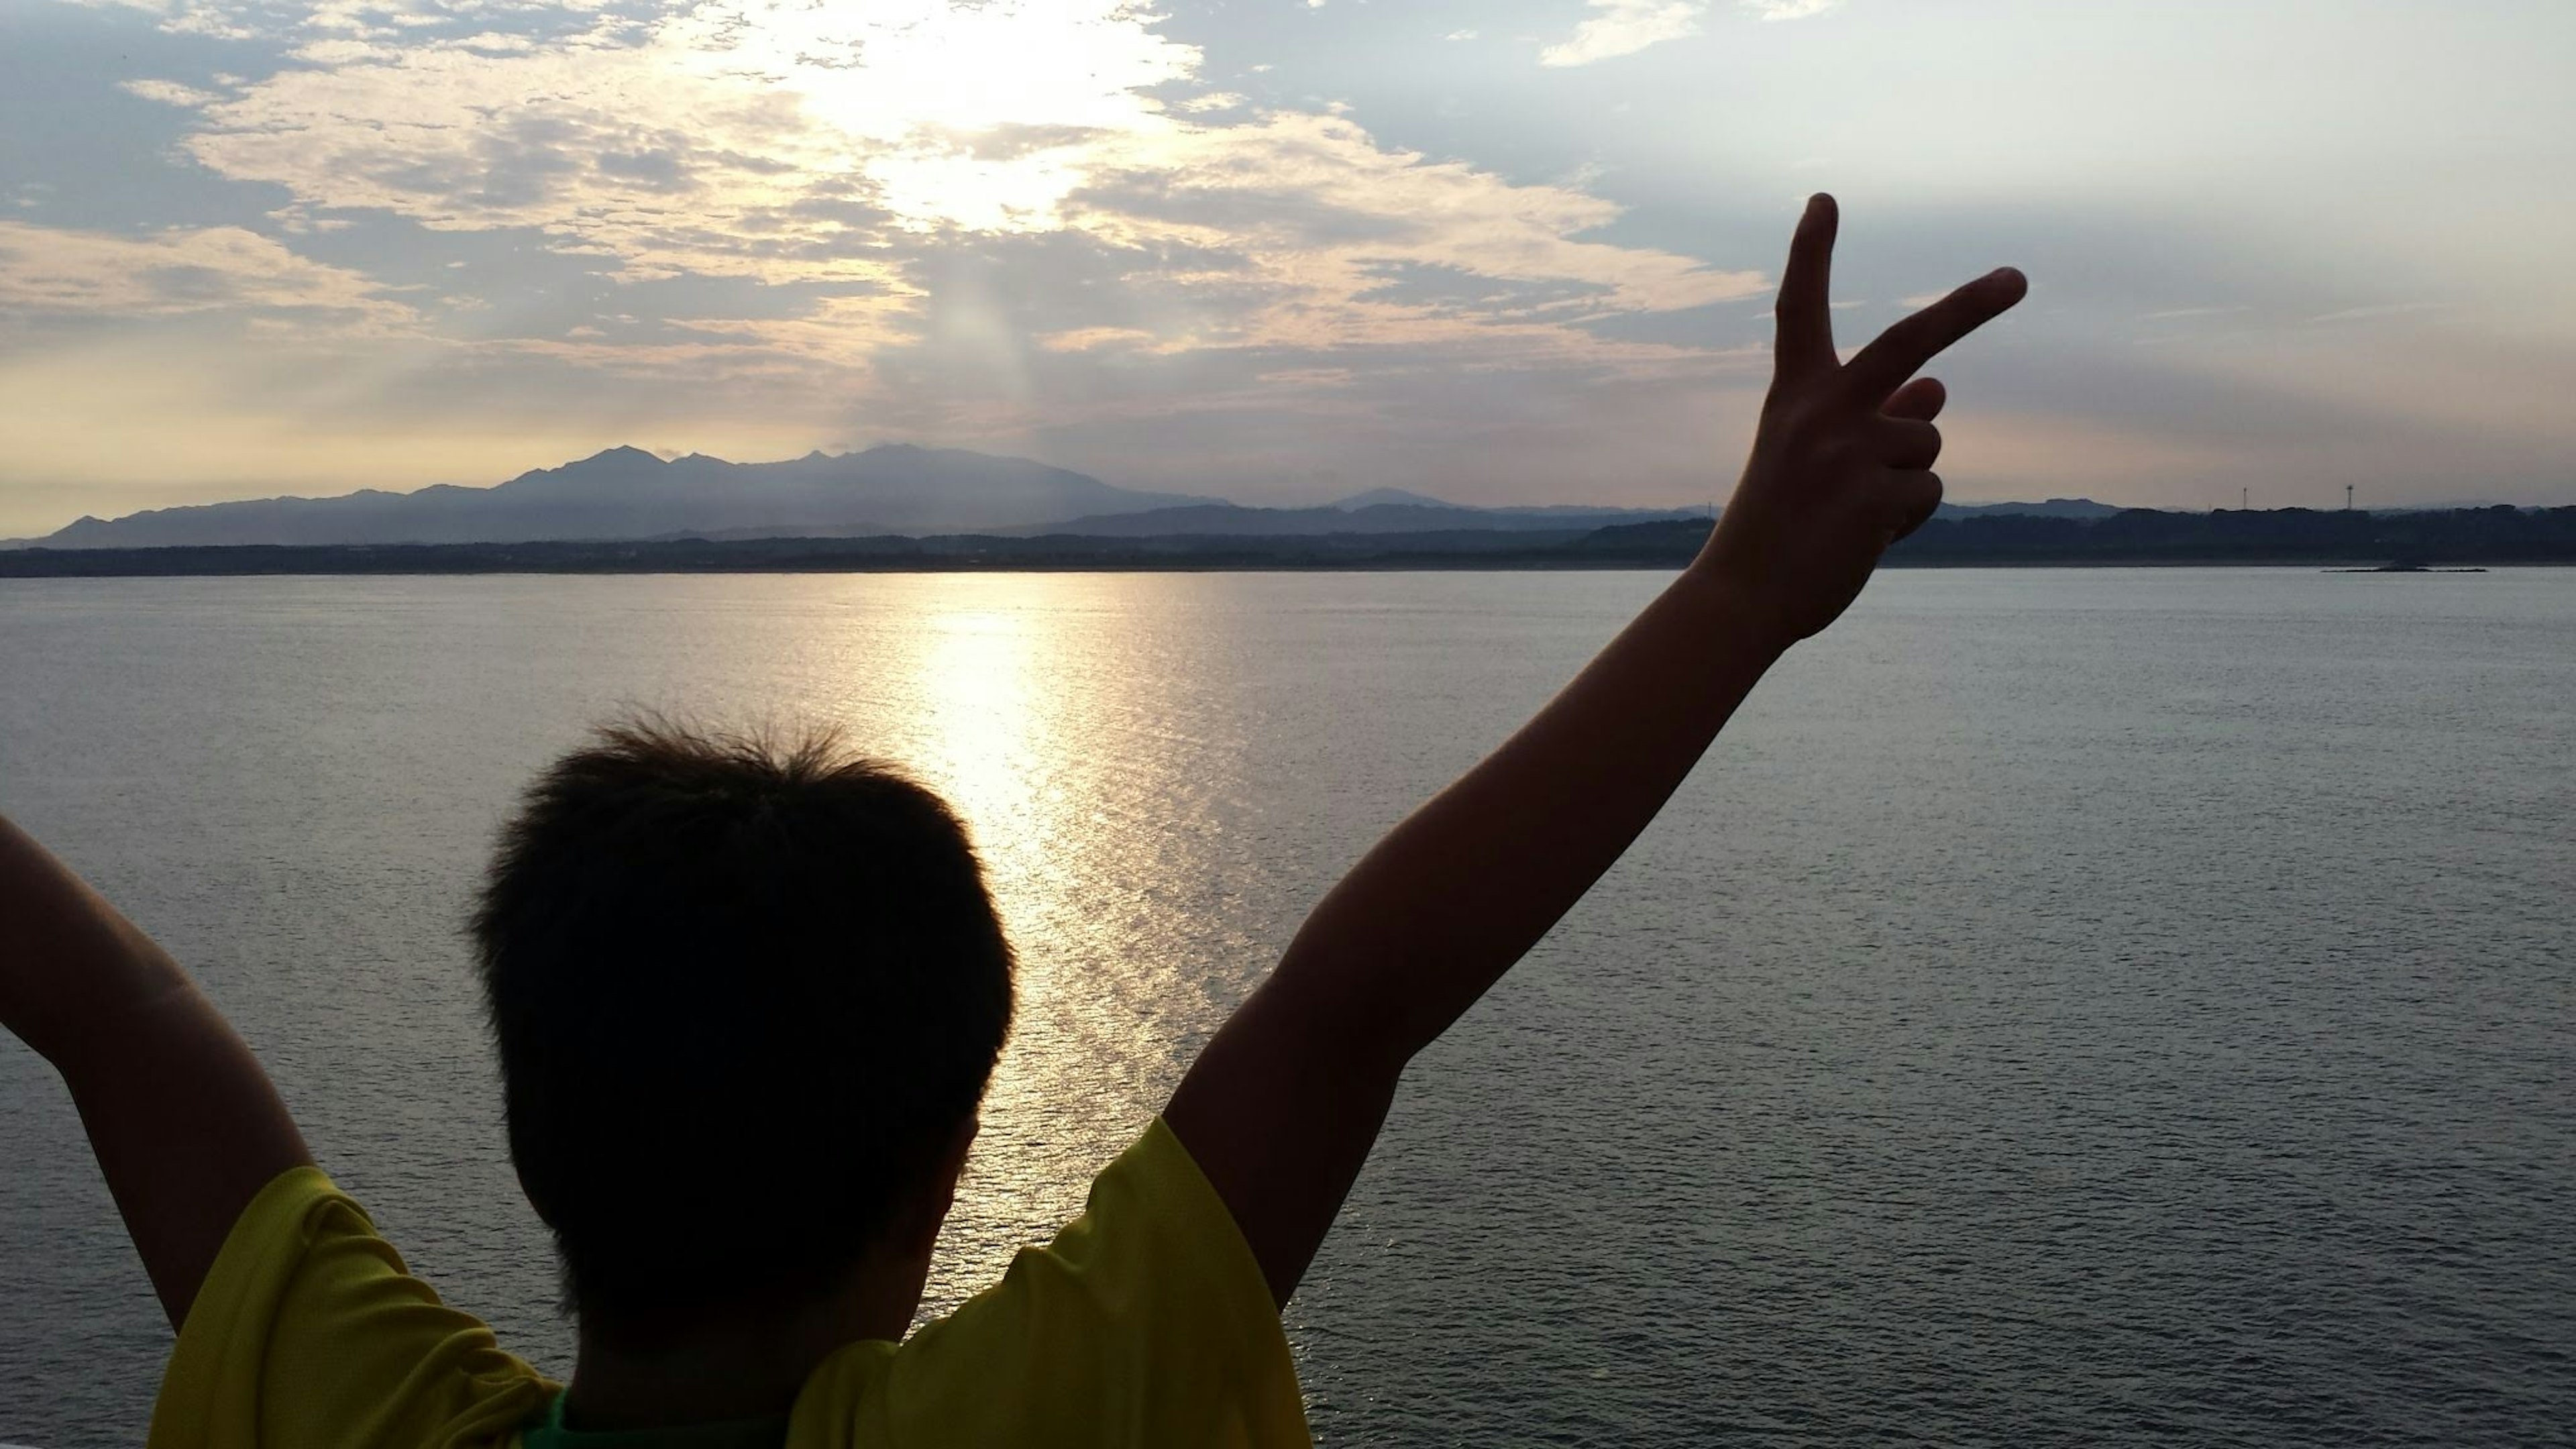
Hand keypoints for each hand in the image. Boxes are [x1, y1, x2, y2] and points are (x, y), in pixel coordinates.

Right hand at [1697, 193, 2025, 647]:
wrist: (1741, 597)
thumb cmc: (1776, 528)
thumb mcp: (1812, 460)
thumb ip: (1872, 417)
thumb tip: (1937, 387)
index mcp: (1794, 396)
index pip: (1799, 311)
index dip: (1811, 253)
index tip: (1824, 200)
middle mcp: (1821, 412)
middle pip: (1908, 342)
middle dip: (1969, 307)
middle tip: (2018, 279)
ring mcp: (1849, 452)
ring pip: (1925, 441)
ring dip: (1907, 477)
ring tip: (1854, 513)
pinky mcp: (1877, 498)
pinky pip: (1928, 493)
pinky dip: (1907, 519)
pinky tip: (1863, 538)